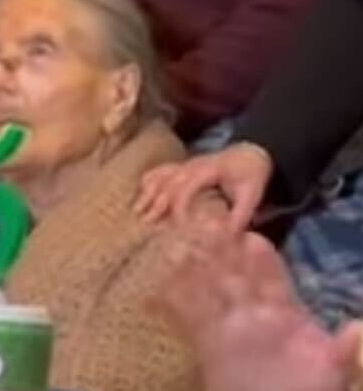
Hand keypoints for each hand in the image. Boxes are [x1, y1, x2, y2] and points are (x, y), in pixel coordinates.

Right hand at [136, 143, 271, 228]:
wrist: (252, 153)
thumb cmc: (251, 175)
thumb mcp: (251, 195)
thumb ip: (240, 216)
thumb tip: (227, 237)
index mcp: (209, 170)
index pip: (186, 187)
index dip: (179, 207)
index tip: (176, 226)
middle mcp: (193, 166)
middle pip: (168, 183)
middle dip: (156, 204)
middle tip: (146, 224)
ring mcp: (186, 165)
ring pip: (161, 176)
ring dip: (148, 193)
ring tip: (137, 212)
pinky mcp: (183, 167)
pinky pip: (161, 171)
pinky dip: (150, 182)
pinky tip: (141, 194)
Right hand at [160, 229, 361, 390]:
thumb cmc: (319, 386)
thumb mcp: (336, 370)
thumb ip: (342, 351)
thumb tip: (357, 331)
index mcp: (285, 315)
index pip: (271, 282)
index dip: (262, 262)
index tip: (251, 239)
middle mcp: (254, 316)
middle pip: (234, 280)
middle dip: (220, 257)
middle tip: (203, 227)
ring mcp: (230, 329)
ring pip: (208, 297)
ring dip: (191, 276)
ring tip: (173, 251)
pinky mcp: (210, 348)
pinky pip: (188, 326)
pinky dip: (171, 310)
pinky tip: (152, 296)